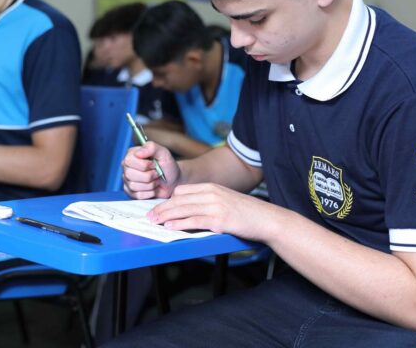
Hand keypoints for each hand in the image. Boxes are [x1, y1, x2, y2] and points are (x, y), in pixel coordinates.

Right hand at [122, 141, 178, 198]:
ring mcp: (127, 181)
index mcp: (132, 155)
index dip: (144, 165)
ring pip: (134, 185)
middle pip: (130, 174)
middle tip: (156, 173)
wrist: (173, 181)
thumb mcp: (163, 153)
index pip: (129, 160)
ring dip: (150, 184)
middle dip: (148, 175)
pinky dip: (150, 193)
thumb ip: (151, 147)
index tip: (154, 164)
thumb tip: (138, 153)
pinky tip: (153, 188)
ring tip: (156, 180)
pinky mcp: (131, 193)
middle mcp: (127, 167)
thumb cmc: (168, 166)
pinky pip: (138, 195)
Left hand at [147, 183, 279, 239]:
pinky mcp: (219, 220)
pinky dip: (179, 224)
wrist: (266, 219)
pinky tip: (170, 227)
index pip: (182, 191)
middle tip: (149, 215)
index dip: (168, 200)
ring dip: (165, 216)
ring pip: (183, 209)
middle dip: (161, 208)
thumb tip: (189, 210)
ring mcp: (215, 206)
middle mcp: (212, 194)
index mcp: (212, 187)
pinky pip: (194, 221)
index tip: (158, 207)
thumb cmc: (247, 212)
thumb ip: (208, 201)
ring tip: (154, 221)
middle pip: (179, 200)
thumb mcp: (225, 200)